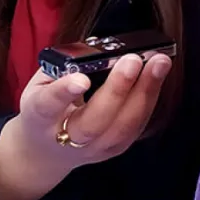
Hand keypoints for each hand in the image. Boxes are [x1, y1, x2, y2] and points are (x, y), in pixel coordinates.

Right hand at [0, 53, 171, 199]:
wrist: (45, 150)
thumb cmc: (46, 105)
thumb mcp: (40, 83)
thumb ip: (62, 67)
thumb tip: (97, 49)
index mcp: (40, 116)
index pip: (49, 105)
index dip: (65, 92)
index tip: (81, 79)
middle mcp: (65, 139)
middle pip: (94, 122)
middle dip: (117, 90)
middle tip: (133, 60)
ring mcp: (93, 149)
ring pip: (122, 126)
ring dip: (145, 92)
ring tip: (159, 63)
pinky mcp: (114, 149)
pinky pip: (137, 125)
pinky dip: (151, 97)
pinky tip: (159, 74)